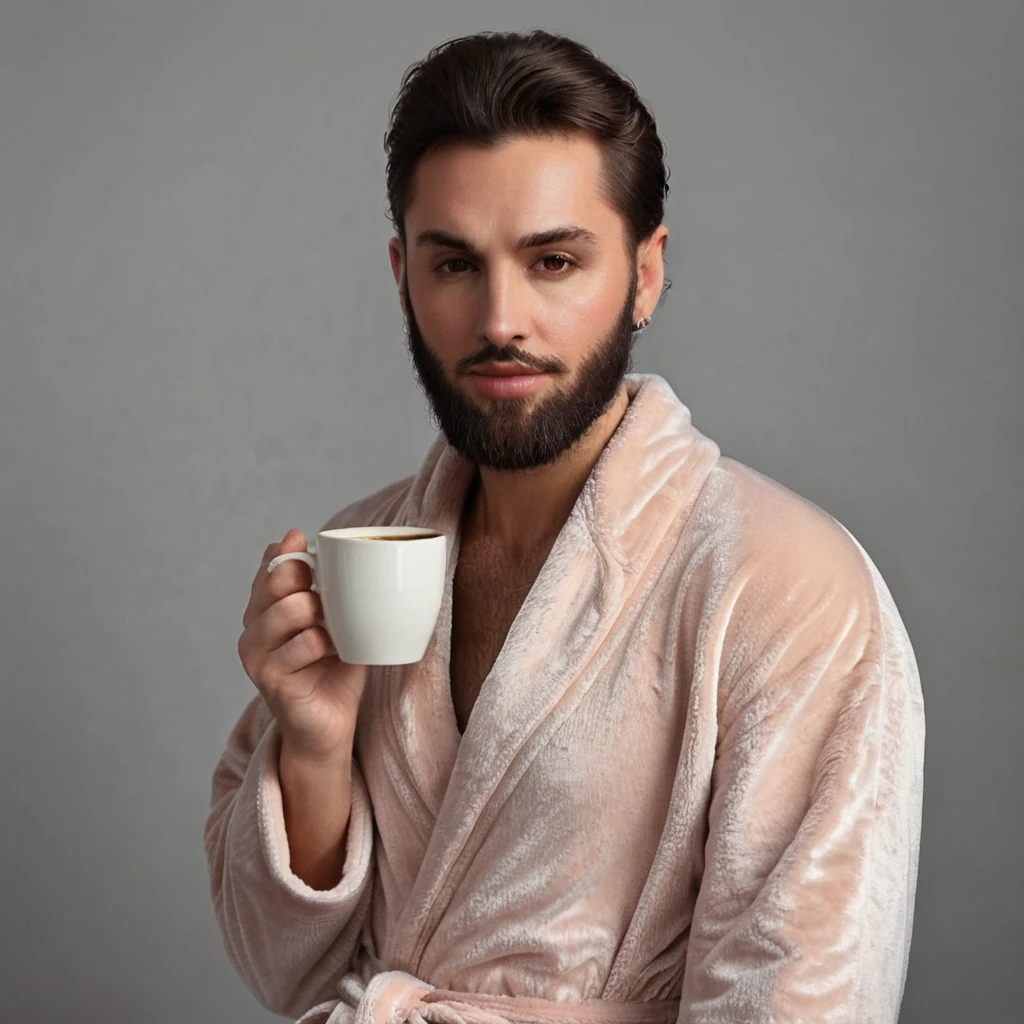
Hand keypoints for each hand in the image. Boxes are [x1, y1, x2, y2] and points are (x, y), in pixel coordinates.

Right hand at [237, 529, 367, 763]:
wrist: (330, 726)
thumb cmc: (334, 670)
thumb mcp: (335, 622)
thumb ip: (329, 588)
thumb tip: (335, 553)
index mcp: (265, 610)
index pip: (269, 566)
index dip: (290, 554)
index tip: (310, 550)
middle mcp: (253, 629)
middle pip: (276, 581)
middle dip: (309, 581)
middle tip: (328, 602)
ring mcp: (257, 655)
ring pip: (289, 608)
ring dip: (321, 613)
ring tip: (333, 631)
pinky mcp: (270, 679)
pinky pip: (304, 643)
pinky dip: (325, 642)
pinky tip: (334, 651)